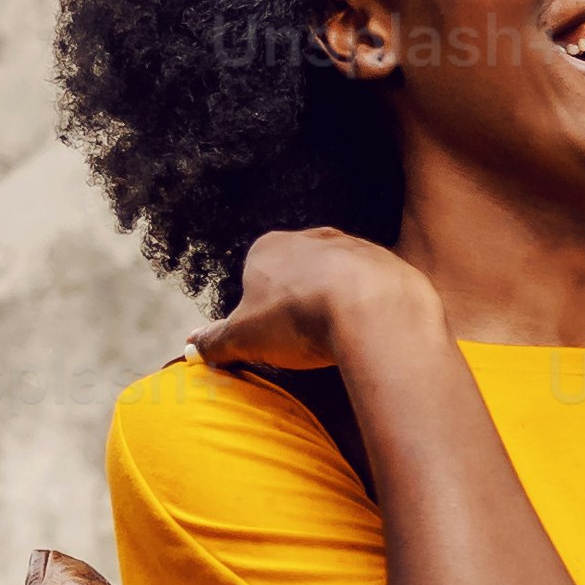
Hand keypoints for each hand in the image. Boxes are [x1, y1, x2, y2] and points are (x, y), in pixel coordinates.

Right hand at [190, 226, 433, 380]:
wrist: (372, 309)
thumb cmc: (298, 318)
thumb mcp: (244, 336)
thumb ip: (217, 340)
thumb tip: (192, 347)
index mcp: (270, 246)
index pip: (258, 278)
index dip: (262, 312)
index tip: (273, 338)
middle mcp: (314, 238)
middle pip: (301, 276)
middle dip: (302, 306)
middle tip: (307, 342)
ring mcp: (357, 247)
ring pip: (341, 281)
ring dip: (340, 307)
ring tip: (342, 341)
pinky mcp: (392, 265)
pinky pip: (378, 291)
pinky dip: (373, 311)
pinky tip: (371, 334)